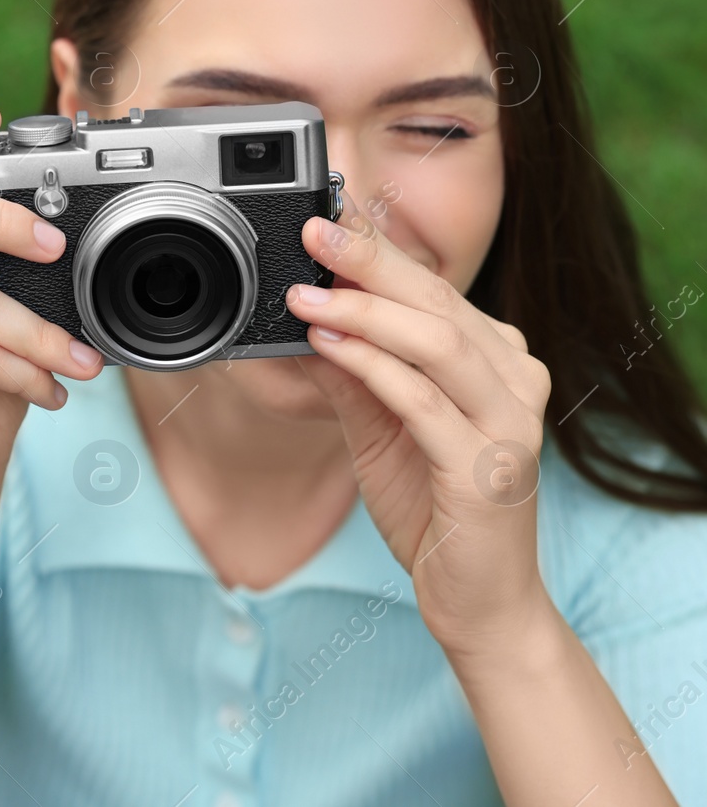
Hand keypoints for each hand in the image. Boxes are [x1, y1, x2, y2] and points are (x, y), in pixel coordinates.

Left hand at [283, 194, 554, 653]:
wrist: (477, 600)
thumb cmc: (432, 506)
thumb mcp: (379, 425)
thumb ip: (352, 371)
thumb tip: (304, 313)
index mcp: (496, 360)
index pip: (434, 288)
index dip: (378, 249)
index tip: (325, 217)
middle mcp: (514, 379)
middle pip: (437, 301)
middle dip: (368, 261)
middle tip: (312, 231)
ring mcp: (508, 422)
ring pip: (435, 341)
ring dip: (363, 312)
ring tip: (303, 294)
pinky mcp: (485, 467)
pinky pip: (424, 402)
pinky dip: (373, 367)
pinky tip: (329, 346)